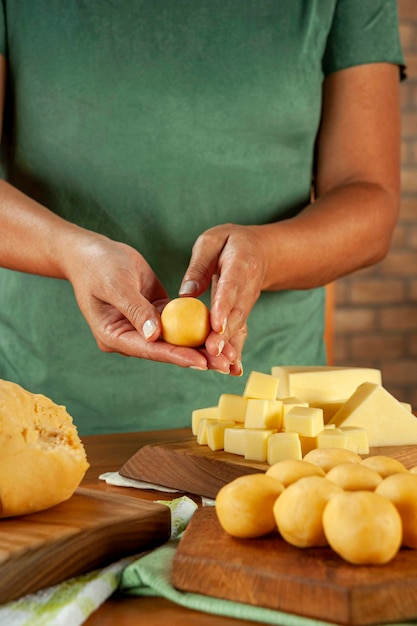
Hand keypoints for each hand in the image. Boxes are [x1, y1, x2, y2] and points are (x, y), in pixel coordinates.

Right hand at [62, 231, 226, 369]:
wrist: (92, 252)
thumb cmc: (98, 265)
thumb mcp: (115, 284)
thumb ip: (135, 309)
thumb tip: (155, 335)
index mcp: (114, 337)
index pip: (150, 350)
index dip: (177, 356)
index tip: (201, 363)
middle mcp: (131, 336)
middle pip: (168, 350)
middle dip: (197, 357)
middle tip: (226, 364)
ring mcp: (145, 326)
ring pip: (178, 339)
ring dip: (203, 345)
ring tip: (231, 353)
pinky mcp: (157, 313)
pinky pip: (181, 322)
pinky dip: (200, 326)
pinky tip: (221, 331)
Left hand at [179, 224, 268, 375]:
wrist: (263, 252)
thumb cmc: (230, 243)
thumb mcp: (212, 241)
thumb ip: (199, 265)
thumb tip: (185, 293)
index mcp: (240, 265)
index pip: (230, 288)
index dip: (223, 307)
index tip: (215, 324)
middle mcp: (247, 289)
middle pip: (236, 314)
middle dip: (225, 335)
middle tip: (213, 352)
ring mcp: (247, 304)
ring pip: (239, 328)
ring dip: (230, 348)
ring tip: (222, 368)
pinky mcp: (243, 314)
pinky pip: (239, 333)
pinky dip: (236, 351)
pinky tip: (231, 370)